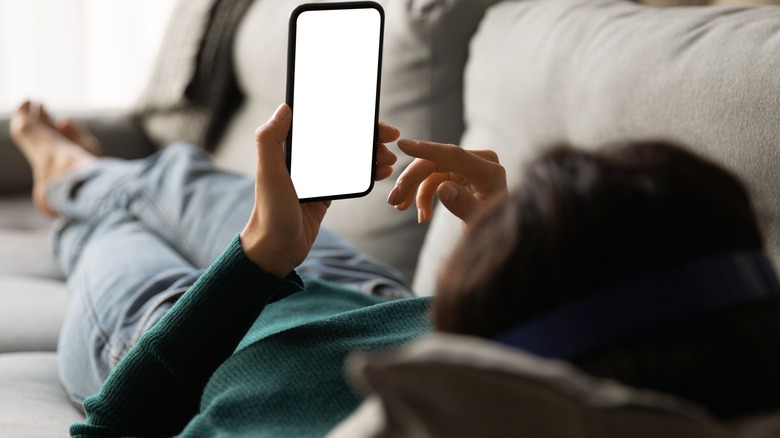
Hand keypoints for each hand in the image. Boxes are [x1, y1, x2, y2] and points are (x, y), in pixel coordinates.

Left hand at [240, 104, 401, 276]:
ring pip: (351, 156)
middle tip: (390, 137)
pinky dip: (368, 172)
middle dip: (368, 135)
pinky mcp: (327, 193)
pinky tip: (382, 171)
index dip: (351, 117)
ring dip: (372, 153)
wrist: (276, 249)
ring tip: (389, 158)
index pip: (326, 123)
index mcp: (291, 149)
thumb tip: (285, 107)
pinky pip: (352, 176)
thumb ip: (270, 140)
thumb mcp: (268, 174)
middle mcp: (306, 159)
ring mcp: (319, 175)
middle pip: (343, 137)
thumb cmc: (269, 213)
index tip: (372, 118)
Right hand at [387, 140, 506, 227]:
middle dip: (411, 180)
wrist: (501, 237)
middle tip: (393, 200)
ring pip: (431, 171)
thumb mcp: (479, 222)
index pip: (454, 155)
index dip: (427, 149)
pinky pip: (435, 179)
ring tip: (400, 208)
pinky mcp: (461, 174)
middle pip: (437, 162)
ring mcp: (470, 167)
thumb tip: (443, 188)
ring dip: (414, 190)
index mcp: (489, 171)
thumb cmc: (493, 231)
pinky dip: (424, 195)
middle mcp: (480, 162)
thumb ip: (464, 205)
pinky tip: (422, 215)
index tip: (403, 145)